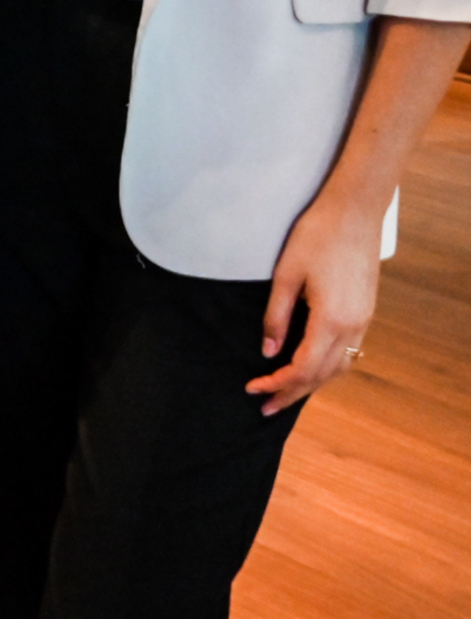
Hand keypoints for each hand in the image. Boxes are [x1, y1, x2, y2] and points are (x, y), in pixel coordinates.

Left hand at [247, 192, 382, 417]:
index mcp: (331, 320)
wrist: (356, 211)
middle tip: (265, 407)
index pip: (302, 368)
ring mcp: (364, 320)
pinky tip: (310, 368)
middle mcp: (353, 326)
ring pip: (339, 367)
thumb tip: (268, 351)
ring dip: (312, 383)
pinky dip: (327, 367)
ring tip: (286, 393)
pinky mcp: (366, 311)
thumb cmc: (317, 236)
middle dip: (292, 393)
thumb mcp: (286, 275)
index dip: (277, 384)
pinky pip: (348, 351)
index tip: (252, 389)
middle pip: (322, 375)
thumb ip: (276, 316)